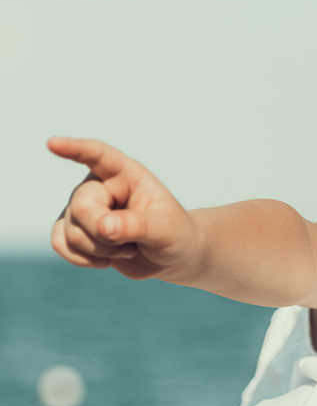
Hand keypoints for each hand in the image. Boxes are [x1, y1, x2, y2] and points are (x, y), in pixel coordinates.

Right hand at [48, 137, 198, 279]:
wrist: (172, 256)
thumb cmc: (174, 234)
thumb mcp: (165, 229)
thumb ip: (137, 225)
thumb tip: (103, 227)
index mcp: (126, 174)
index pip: (97, 155)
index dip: (74, 149)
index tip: (53, 144)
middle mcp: (100, 186)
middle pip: (81, 207)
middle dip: (105, 234)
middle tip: (133, 243)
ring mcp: (85, 207)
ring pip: (71, 230)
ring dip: (101, 251)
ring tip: (128, 248)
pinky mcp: (77, 229)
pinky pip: (58, 242)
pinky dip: (79, 258)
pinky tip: (104, 262)